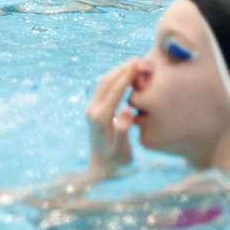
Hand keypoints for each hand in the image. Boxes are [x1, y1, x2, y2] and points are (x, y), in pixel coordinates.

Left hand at [85, 58, 140, 177]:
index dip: (126, 75)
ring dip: (117, 72)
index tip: (137, 63)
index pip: (114, 90)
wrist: (99, 169)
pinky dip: (114, 80)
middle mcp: (93, 110)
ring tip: (133, 65)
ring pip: (103, 84)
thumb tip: (127, 110)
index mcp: (101, 118)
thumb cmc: (115, 163)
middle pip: (107, 83)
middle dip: (122, 69)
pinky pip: (103, 90)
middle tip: (138, 60)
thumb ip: (124, 130)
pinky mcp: (94, 111)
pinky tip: (124, 77)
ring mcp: (92, 109)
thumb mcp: (123, 150)